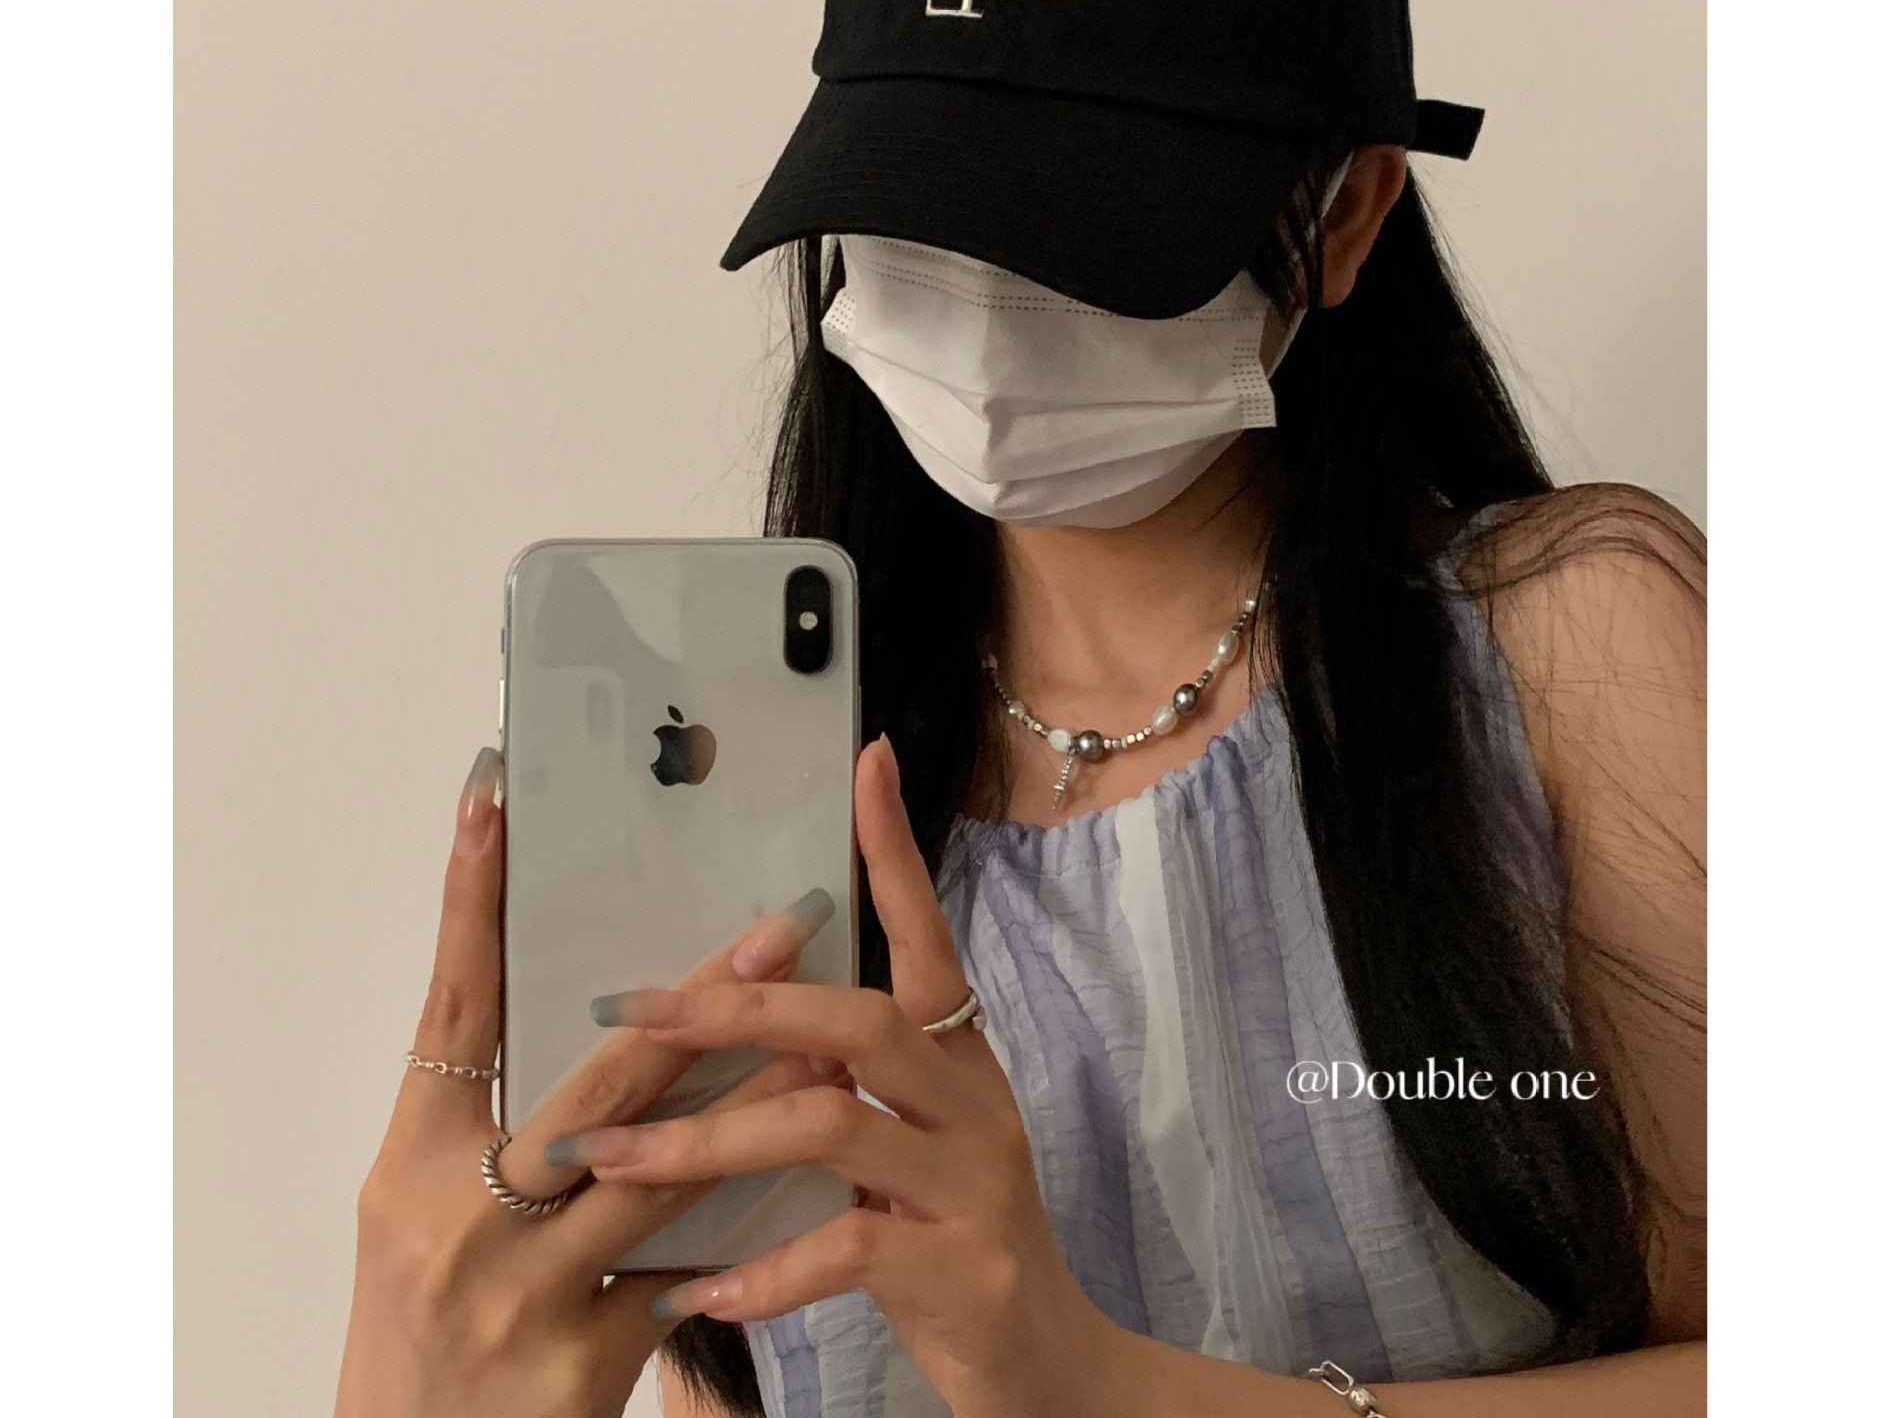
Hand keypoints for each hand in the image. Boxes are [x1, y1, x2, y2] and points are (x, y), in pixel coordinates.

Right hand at [333, 746, 842, 1417]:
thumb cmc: (413, 1335)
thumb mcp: (420, 1216)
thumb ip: (490, 1126)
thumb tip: (599, 1026)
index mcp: (410, 1166)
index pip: (452, 1007)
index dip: (470, 899)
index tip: (496, 799)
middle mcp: (463, 1219)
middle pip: (600, 1080)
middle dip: (701, 1000)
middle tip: (777, 925)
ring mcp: (528, 1290)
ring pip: (669, 1166)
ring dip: (757, 1096)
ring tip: (829, 1033)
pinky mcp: (587, 1357)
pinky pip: (688, 1265)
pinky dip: (746, 1217)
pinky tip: (809, 1172)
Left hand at [562, 737, 1121, 1417]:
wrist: (1047, 1360)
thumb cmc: (951, 1237)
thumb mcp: (908, 1142)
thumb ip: (845, 1083)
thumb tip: (741, 1022)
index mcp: (954, 1057)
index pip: (924, 933)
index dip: (894, 850)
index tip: (867, 762)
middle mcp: (969, 1098)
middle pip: (854, 1018)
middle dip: (733, 1007)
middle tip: (630, 1009)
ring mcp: (969, 1180)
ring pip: (828, 1123)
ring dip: (707, 1140)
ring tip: (613, 1161)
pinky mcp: (956, 1267)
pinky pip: (845, 1245)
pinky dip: (763, 1269)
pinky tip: (696, 1290)